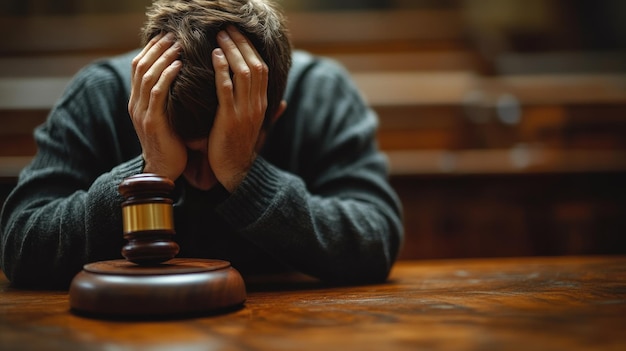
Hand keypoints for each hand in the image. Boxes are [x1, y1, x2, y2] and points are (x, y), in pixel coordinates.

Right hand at [128, 32, 185, 181]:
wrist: (164, 171)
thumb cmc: (171, 143)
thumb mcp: (167, 117)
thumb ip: (168, 99)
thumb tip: (182, 78)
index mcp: (138, 102)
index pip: (138, 67)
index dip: (150, 49)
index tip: (167, 36)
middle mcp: (136, 104)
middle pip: (140, 66)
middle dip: (157, 48)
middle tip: (174, 35)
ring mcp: (142, 112)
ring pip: (147, 75)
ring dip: (163, 57)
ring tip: (178, 45)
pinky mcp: (152, 121)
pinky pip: (157, 93)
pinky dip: (167, 75)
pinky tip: (178, 65)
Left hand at [207, 26, 269, 191]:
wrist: (237, 172)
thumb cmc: (242, 148)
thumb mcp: (259, 129)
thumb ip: (271, 114)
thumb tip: (284, 104)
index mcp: (263, 104)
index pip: (261, 69)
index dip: (250, 49)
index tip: (237, 34)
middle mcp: (257, 104)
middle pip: (254, 65)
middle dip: (240, 44)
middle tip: (226, 28)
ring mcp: (245, 111)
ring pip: (242, 73)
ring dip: (231, 51)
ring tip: (219, 36)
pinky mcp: (229, 118)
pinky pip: (226, 88)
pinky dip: (221, 69)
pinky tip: (214, 56)